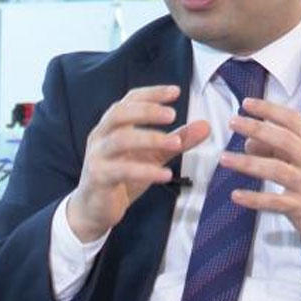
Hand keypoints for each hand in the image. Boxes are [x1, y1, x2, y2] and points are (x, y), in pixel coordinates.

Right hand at [68, 85, 209, 241]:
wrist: (95, 210)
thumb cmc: (122, 176)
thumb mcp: (153, 156)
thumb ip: (177, 140)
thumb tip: (206, 126)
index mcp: (113, 125)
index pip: (130, 100)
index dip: (152, 93)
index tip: (176, 91)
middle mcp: (101, 136)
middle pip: (120, 113)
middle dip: (147, 111)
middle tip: (173, 115)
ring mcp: (97, 156)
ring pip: (120, 140)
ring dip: (150, 139)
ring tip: (175, 143)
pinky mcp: (98, 178)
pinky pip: (121, 170)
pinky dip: (145, 171)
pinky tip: (166, 174)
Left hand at [219, 98, 300, 253]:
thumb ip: (283, 148)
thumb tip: (250, 141)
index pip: (294, 120)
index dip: (270, 109)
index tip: (248, 103)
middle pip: (284, 140)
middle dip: (257, 128)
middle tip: (233, 122)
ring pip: (275, 170)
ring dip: (248, 163)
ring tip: (224, 158)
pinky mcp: (300, 208)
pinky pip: (273, 202)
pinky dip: (254, 198)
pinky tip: (236, 195)